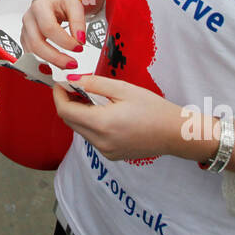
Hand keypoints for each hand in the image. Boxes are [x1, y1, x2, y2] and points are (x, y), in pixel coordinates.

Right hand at [20, 0, 86, 70]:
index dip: (64, 41)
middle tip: (72, 63)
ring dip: (50, 62)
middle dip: (56, 57)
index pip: (49, 28)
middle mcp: (29, 18)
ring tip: (67, 64)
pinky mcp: (25, 39)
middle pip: (36, 43)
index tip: (78, 47)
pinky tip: (57, 63)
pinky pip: (31, 54)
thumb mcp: (74, 4)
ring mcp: (25, 30)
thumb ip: (78, 22)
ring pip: (32, 52)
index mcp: (39, 7)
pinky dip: (43, 62)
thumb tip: (80, 40)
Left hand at [51, 74, 191, 160]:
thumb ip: (94, 84)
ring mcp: (105, 151)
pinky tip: (103, 112)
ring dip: (79, 114)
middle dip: (68, 103)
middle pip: (70, 122)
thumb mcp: (123, 89)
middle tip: (74, 86)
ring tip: (91, 97)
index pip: (65, 111)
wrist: (175, 134)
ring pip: (80, 130)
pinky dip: (91, 124)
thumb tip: (73, 80)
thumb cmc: (154, 109)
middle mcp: (100, 141)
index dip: (59, 95)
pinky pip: (92, 138)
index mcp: (101, 124)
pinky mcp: (112, 155)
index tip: (61, 83)